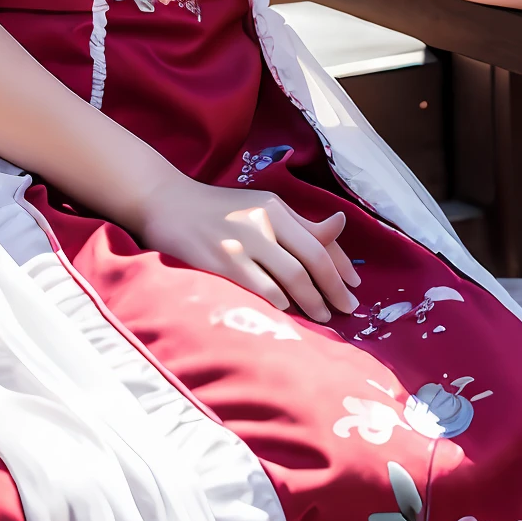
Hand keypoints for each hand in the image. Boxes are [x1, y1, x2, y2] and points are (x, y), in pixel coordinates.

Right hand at [134, 176, 359, 322]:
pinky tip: (288, 312)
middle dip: (333, 289)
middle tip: (346, 310)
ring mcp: (242, 241)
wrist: (167, 203)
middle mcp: (263, 221)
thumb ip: (297, 223)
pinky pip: (260, 287)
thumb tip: (339, 226)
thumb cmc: (218, 210)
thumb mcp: (260, 208)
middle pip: (311, 260)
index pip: (320, 241)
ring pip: (290, 277)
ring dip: (311, 301)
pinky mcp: (222, 261)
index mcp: (275, 207)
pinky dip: (279, 302)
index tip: (355, 287)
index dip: (341, 267)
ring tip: (322, 317)